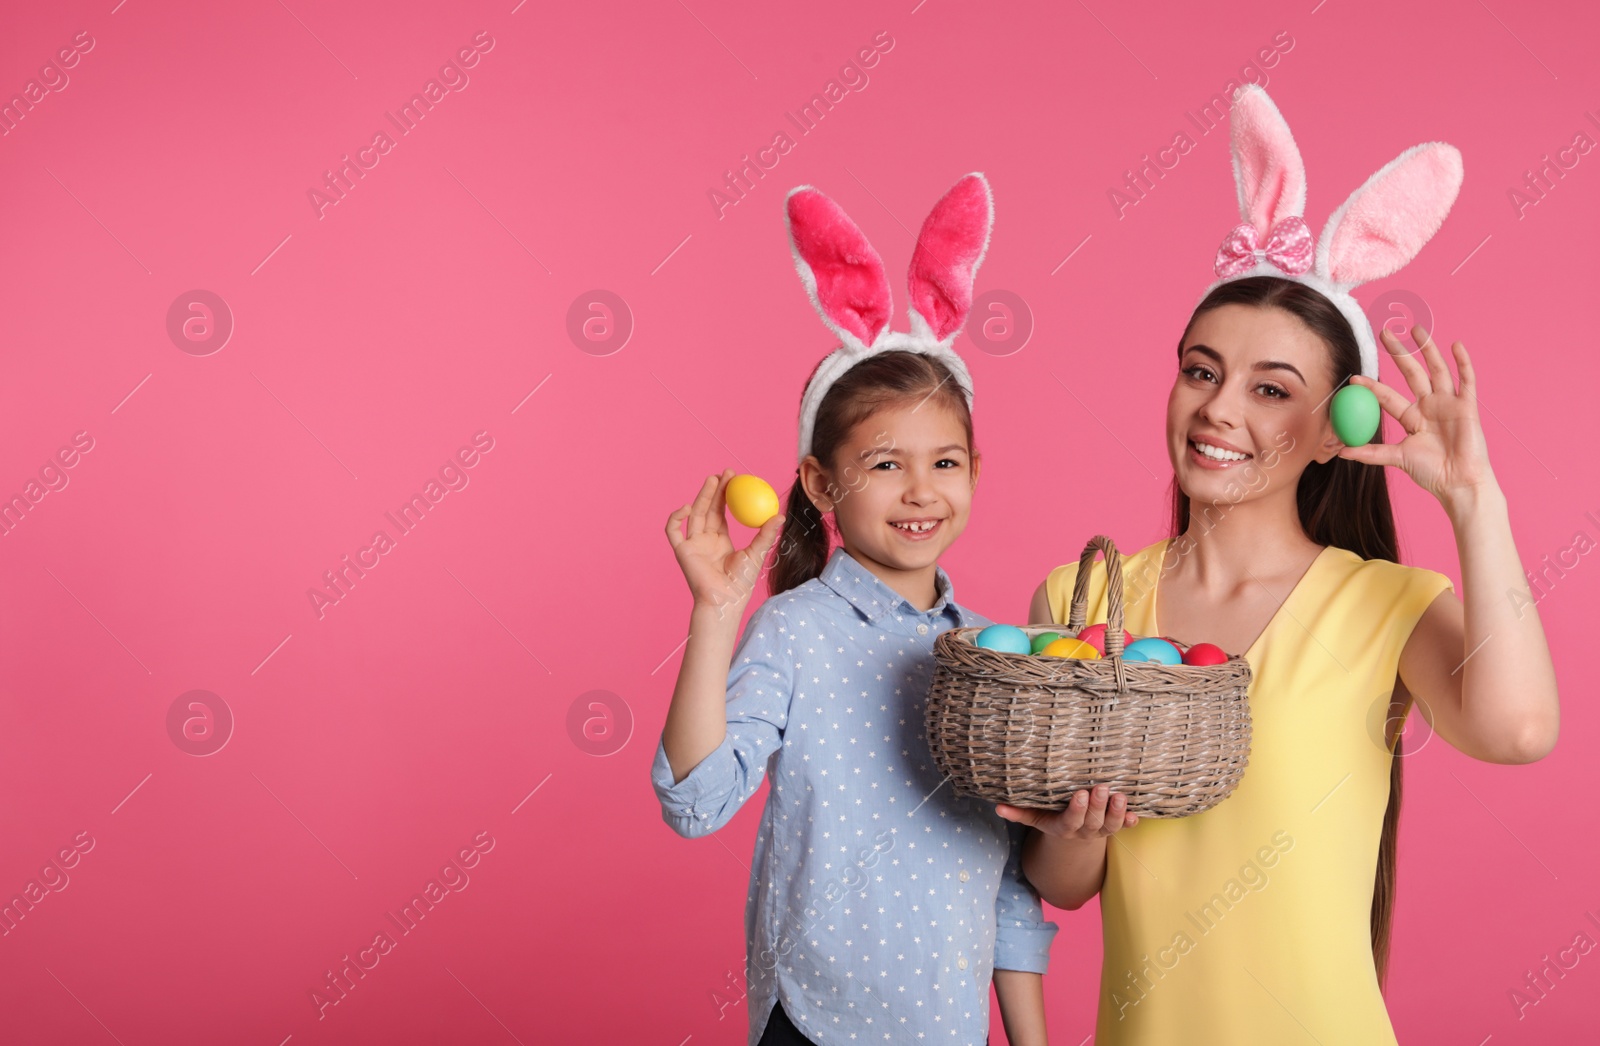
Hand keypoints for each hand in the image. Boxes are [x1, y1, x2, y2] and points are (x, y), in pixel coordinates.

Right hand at [665, 469, 784, 615]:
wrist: (725, 600)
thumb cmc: (741, 583)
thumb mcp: (756, 554)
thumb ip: (766, 534)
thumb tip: (780, 515)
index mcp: (720, 540)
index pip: (721, 512)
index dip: (726, 495)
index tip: (735, 479)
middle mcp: (705, 540)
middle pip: (707, 508)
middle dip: (715, 489)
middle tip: (725, 473)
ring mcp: (692, 544)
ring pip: (694, 514)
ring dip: (702, 495)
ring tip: (713, 479)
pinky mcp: (682, 551)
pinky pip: (673, 531)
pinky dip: (675, 517)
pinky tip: (687, 507)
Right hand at [995, 784, 1137, 839]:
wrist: (1073, 837)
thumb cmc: (1051, 818)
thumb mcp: (1035, 817)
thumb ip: (1019, 812)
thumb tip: (997, 806)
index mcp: (1064, 828)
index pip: (1071, 821)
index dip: (1077, 810)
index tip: (1080, 794)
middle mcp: (1084, 831)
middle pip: (1093, 821)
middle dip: (1098, 805)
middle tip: (1101, 787)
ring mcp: (1101, 830)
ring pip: (1111, 826)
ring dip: (1117, 812)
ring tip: (1120, 795)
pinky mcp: (1114, 827)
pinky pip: (1124, 827)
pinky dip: (1130, 821)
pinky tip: (1135, 814)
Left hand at [1336, 325, 1497, 511]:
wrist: (1459, 483)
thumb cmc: (1431, 473)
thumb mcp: (1397, 459)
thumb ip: (1371, 453)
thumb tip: (1340, 453)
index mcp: (1412, 417)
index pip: (1388, 396)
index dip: (1372, 386)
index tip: (1354, 377)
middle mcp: (1429, 406)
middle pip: (1412, 373)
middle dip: (1399, 353)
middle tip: (1385, 333)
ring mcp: (1449, 404)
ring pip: (1437, 370)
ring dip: (1427, 349)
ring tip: (1416, 329)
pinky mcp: (1468, 407)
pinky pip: (1467, 380)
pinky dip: (1463, 362)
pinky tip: (1456, 345)